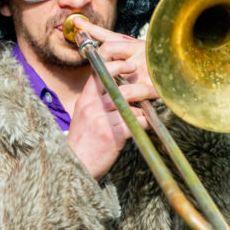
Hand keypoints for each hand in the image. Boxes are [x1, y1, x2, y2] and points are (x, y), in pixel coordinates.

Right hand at [66, 23, 156, 179]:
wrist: (74, 165)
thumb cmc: (83, 140)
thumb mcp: (84, 115)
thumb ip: (97, 100)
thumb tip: (120, 88)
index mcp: (85, 99)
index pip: (99, 71)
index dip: (117, 63)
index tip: (131, 65)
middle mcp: (91, 106)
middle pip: (122, 87)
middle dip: (143, 88)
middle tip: (154, 89)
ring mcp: (101, 120)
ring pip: (131, 104)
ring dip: (144, 106)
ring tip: (150, 109)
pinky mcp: (112, 135)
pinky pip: (136, 123)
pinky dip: (143, 124)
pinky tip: (142, 128)